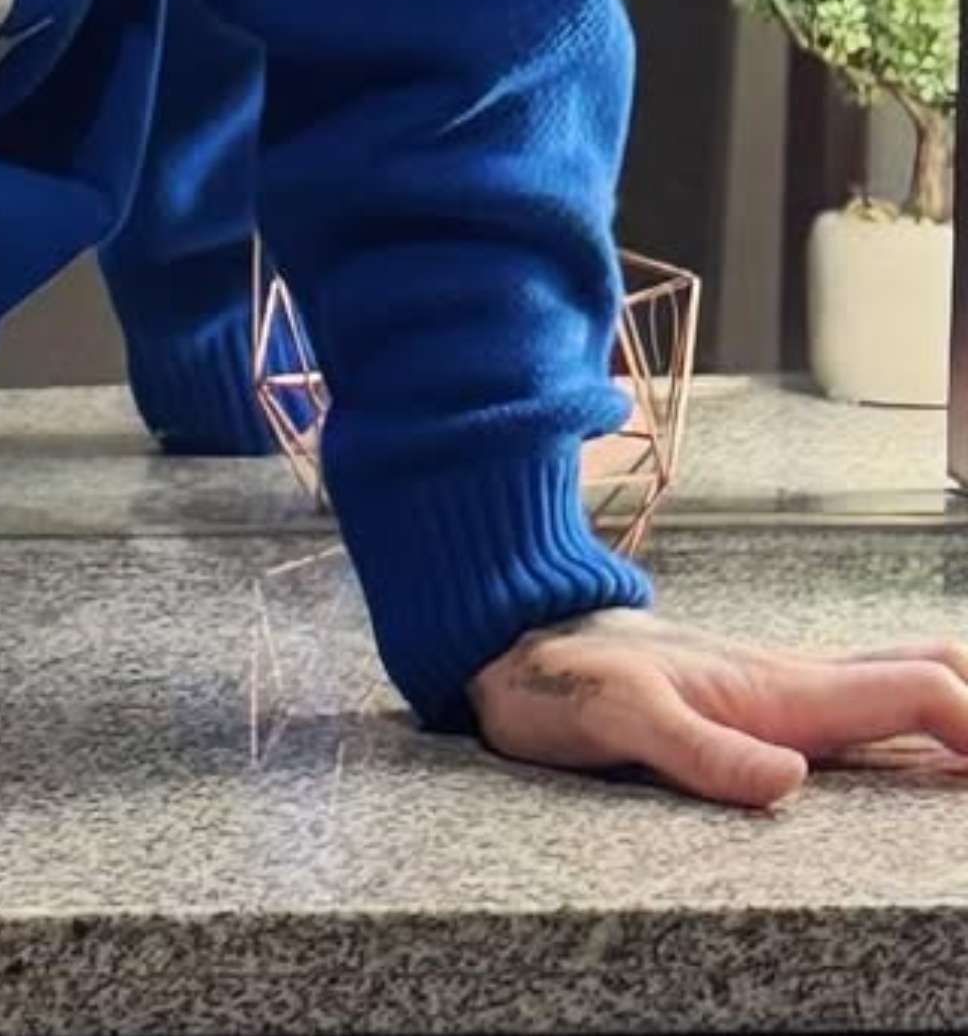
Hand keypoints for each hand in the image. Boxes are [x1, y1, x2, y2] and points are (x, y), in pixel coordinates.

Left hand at [468, 606, 967, 805]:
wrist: (505, 644)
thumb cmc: (556, 682)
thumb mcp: (613, 718)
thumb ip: (696, 750)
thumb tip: (788, 782)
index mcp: (777, 690)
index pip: (914, 689)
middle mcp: (792, 685)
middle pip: (924, 672)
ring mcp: (778, 692)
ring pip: (896, 684)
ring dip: (954, 709)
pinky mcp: (757, 708)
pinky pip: (857, 705)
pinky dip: (913, 720)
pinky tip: (922, 755)